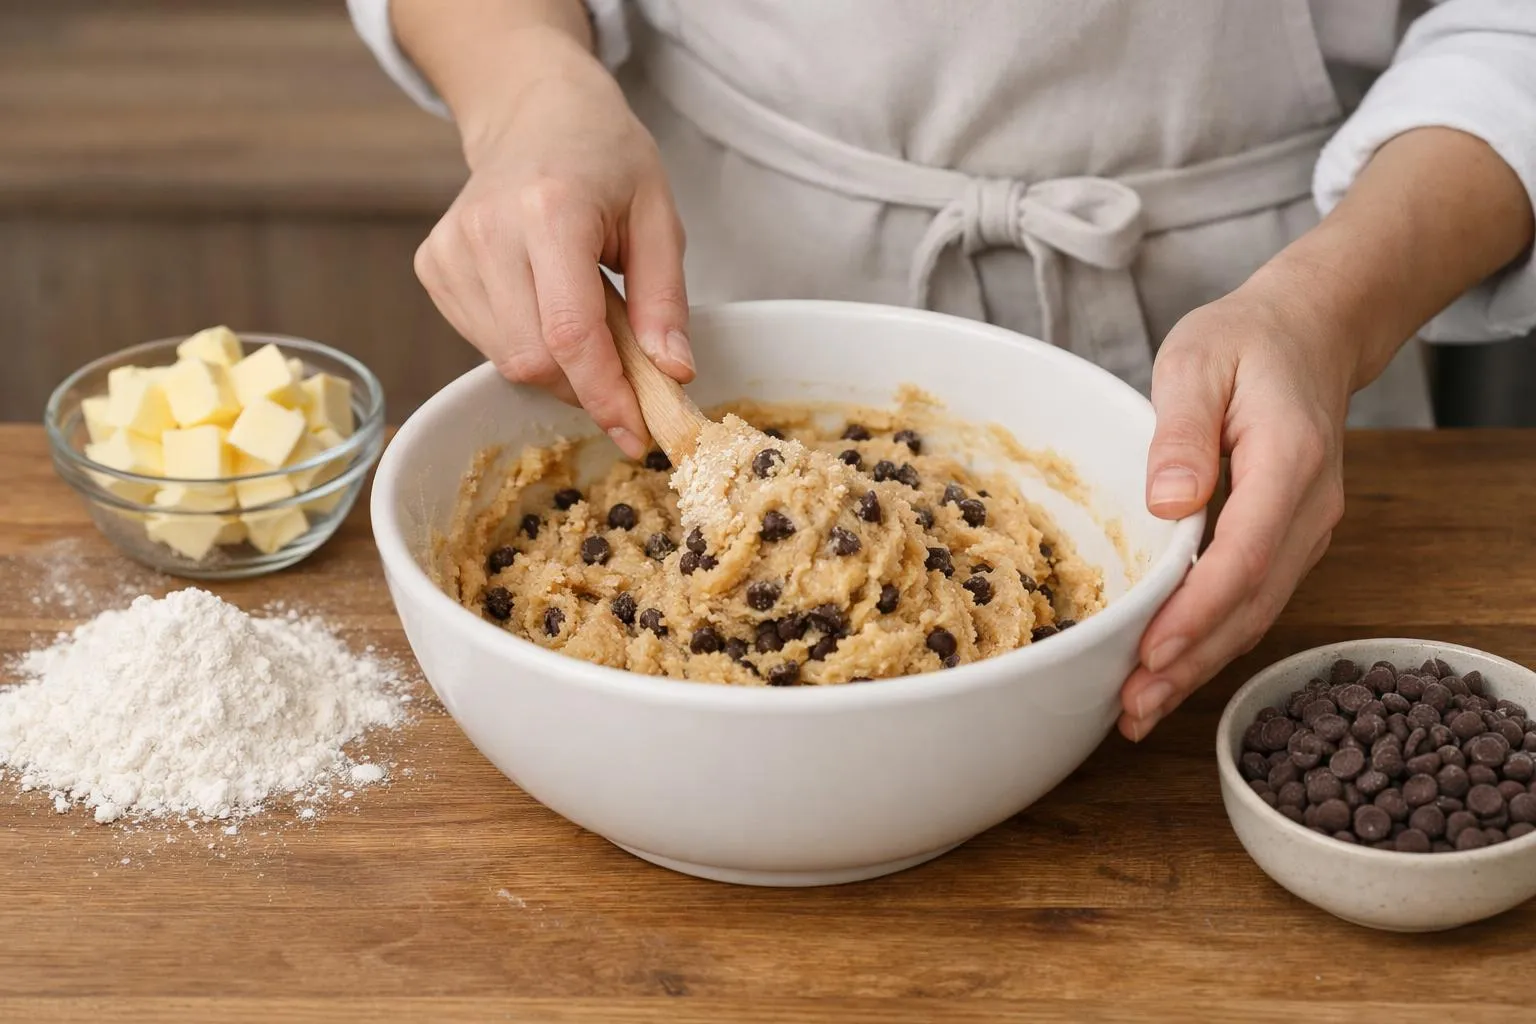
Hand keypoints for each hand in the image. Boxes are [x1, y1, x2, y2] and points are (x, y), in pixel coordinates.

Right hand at [413, 30, 691, 458]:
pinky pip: (485, 342)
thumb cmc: (605, 159)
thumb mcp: (658, 217)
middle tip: (627, 372)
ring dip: (558, 367)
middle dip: (587, 386)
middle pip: (534, 359)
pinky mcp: (434, 267)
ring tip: (586, 318)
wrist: (535, 113)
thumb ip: (665, 301)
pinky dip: (527, 346)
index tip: (637, 434)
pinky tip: (545, 305)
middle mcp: (487, 231)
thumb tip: (673, 375)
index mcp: (549, 211)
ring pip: (507, 360)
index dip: (604, 395)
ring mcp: (451, 250)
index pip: (570, 334)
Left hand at [1119, 275, 1354, 740]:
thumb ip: (1182, 432)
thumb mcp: (1196, 361)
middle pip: (1252, 602)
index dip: (1198, 611)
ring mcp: (1306, 529)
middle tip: (1132, 707)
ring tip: (1139, 708)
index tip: (1151, 651)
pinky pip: (1252, 600)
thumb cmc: (1244, 342)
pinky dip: (1212, 640)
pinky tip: (1169, 669)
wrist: (1310, 332)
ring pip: (1255, 613)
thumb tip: (1169, 502)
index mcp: (1289, 460)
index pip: (1245, 554)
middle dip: (1191, 661)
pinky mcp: (1289, 539)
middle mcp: (1310, 507)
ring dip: (1200, 664)